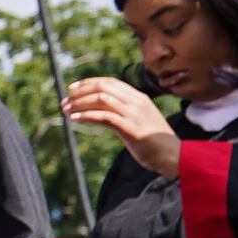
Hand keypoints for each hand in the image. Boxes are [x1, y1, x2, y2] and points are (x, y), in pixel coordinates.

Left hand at [63, 76, 180, 178]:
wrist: (173, 156)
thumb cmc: (154, 142)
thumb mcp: (138, 120)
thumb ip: (122, 111)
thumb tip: (98, 110)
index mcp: (139, 98)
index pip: (110, 82)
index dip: (88, 83)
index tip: (71, 89)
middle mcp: (136, 102)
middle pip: (103, 87)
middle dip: (80, 92)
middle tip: (64, 101)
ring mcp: (134, 114)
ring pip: (101, 99)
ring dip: (79, 103)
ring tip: (66, 111)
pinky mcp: (130, 128)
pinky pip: (104, 116)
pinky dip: (86, 115)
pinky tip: (75, 119)